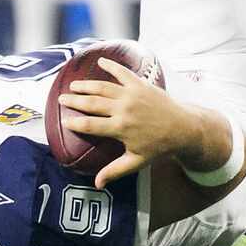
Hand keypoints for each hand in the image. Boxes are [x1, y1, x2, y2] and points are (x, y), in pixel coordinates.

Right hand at [59, 57, 199, 188]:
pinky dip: (111, 65)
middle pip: (92, 103)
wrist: (183, 128)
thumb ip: (115, 171)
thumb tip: (96, 185)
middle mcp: (123, 109)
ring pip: (103, 87)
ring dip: (86, 85)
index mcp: (120, 128)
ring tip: (73, 85)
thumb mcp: (137, 162)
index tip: (64, 121)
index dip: (75, 123)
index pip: (91, 125)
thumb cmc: (159, 147)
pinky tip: (100, 61)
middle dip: (75, 100)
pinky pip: (123, 72)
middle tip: (62, 99)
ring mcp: (131, 95)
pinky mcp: (140, 85)